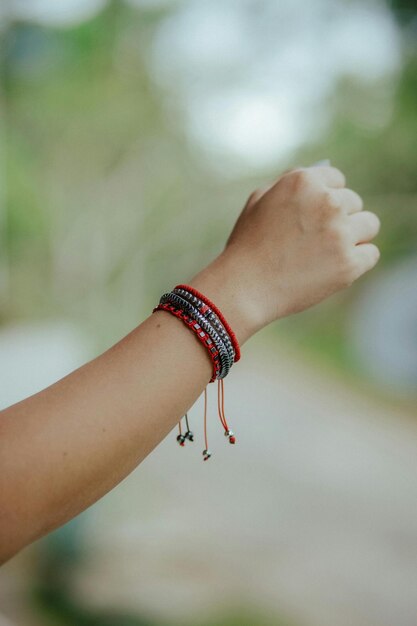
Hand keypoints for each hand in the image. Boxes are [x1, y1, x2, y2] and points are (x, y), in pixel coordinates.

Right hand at [191, 166, 379, 342]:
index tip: (316, 215)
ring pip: (369, 225)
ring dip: (354, 236)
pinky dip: (357, 261)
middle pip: (354, 202)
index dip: (326, 198)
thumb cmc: (248, 245)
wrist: (245, 288)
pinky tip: (334, 267)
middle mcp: (326, 203)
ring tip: (329, 252)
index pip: (337, 180)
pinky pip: (371, 254)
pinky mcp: (349, 263)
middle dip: (339, 217)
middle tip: (316, 239)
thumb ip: (290, 181)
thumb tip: (321, 171)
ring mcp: (340, 234)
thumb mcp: (259, 201)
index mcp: (303, 182)